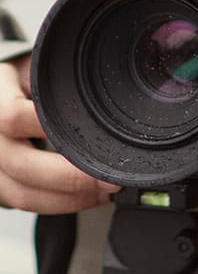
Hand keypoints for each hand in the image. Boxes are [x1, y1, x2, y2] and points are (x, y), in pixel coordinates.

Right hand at [0, 55, 118, 212]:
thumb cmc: (19, 81)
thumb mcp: (32, 68)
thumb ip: (55, 75)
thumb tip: (102, 71)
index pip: (14, 116)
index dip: (48, 126)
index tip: (88, 132)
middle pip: (22, 166)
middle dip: (70, 177)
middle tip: (108, 177)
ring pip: (23, 193)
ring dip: (68, 199)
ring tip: (104, 191)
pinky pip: (26, 204)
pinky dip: (59, 205)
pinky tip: (86, 197)